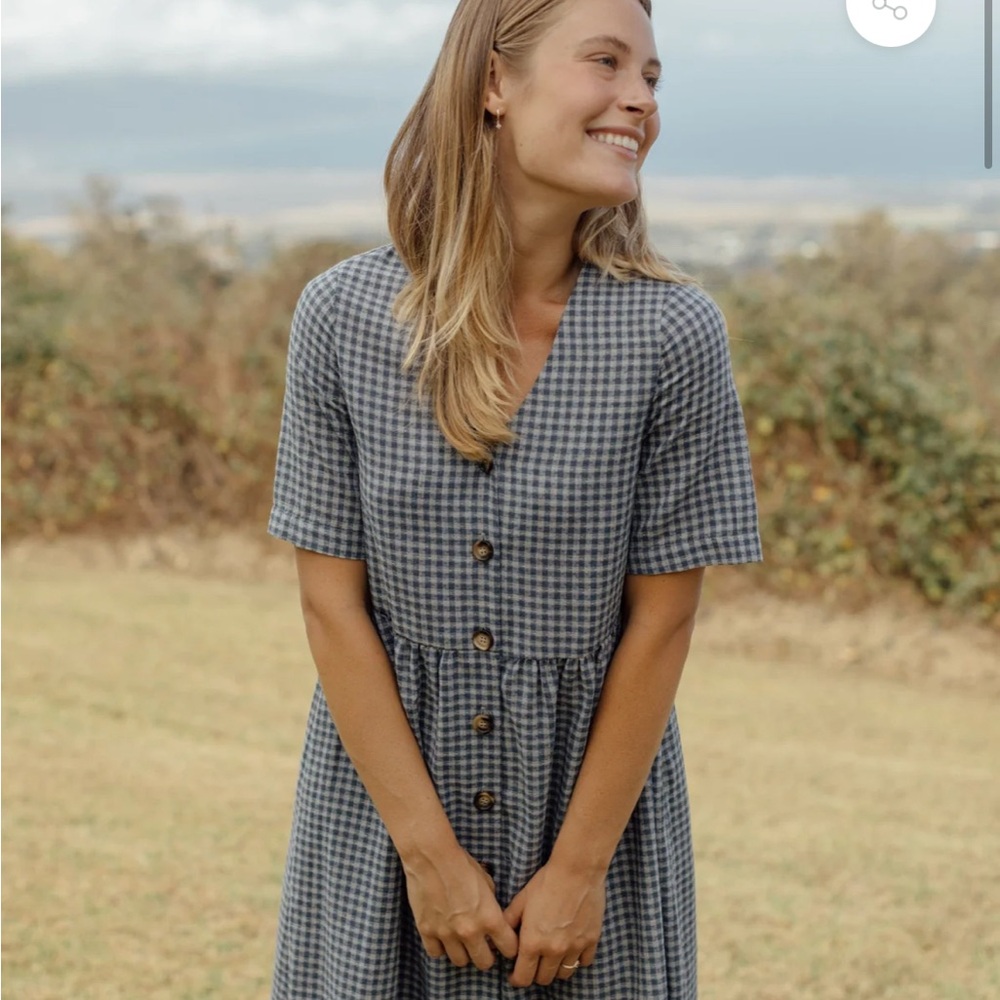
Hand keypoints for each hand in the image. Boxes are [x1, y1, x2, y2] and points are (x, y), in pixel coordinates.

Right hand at [403, 846, 518, 970]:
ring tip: (461, 941)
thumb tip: (491, 914)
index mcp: (490, 917)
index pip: (509, 948)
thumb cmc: (461, 863)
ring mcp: (447, 934)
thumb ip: (490, 903)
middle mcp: (470, 931)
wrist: (432, 856)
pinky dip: (440, 948)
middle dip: (486, 956)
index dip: (509, 947)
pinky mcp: (427, 931)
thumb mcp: (486, 880)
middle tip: (482, 946)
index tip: (504, 944)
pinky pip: (436, 953)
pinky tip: (442, 937)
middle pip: (484, 963)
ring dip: (463, 953)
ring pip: (460, 962)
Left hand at [503, 861, 605, 986]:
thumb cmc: (546, 882)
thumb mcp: (521, 900)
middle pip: (544, 979)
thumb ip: (509, 922)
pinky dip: (577, 960)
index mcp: (533, 942)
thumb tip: (503, 937)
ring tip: (551, 957)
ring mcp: (574, 947)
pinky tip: (571, 949)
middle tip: (533, 963)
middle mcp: (554, 950)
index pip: (523, 977)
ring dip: (555, 969)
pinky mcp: (591, 940)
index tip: (515, 974)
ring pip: (564, 974)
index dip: (516, 979)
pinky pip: (584, 962)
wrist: (576, 871)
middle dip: (535, 974)